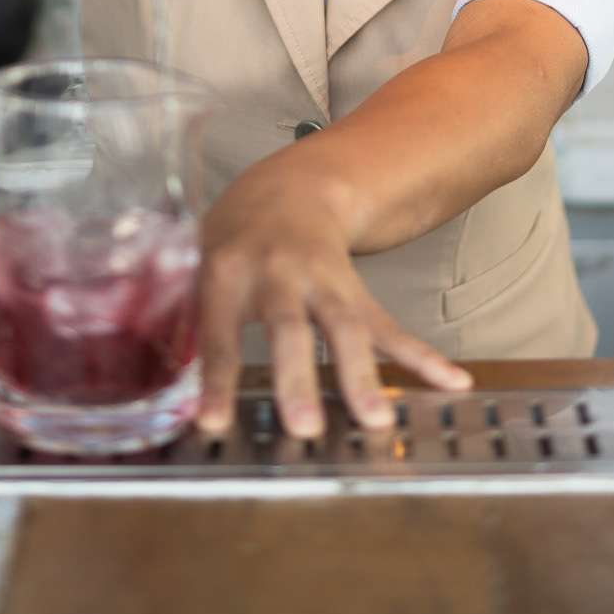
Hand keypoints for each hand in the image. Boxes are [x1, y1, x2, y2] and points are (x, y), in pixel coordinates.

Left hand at [194, 155, 471, 441]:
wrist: (288, 187)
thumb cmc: (234, 241)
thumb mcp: (196, 268)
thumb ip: (186, 325)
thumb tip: (164, 394)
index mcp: (227, 271)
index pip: (218, 333)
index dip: (216, 379)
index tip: (212, 423)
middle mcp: (277, 271)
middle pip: (290, 326)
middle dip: (299, 378)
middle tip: (305, 426)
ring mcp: (321, 279)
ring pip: (345, 326)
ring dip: (361, 375)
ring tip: (376, 420)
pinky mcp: (354, 289)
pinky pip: (387, 325)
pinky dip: (419, 357)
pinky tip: (449, 382)